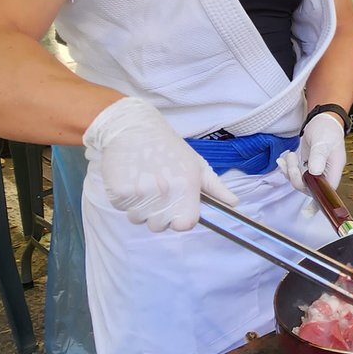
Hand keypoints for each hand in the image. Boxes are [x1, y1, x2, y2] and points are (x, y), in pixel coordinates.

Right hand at [83, 97, 236, 231]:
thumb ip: (215, 187)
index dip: (181, 220)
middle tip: (157, 192)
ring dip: (140, 207)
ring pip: (139, 219)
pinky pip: (122, 209)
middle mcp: (165, 192)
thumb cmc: (167, 146)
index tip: (177, 210)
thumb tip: (234, 203)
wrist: (132, 127)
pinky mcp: (118, 192)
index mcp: (187, 186)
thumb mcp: (196, 163)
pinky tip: (130, 179)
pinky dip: (124, 199)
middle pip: (160, 226)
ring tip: (142, 183)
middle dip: (158, 214)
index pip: (185, 224)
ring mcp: (140, 193)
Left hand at [283, 113, 346, 192]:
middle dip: (297, 177)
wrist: (322, 121)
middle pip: (311, 188)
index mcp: (334, 169)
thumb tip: (314, 172)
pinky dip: (287, 169)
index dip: (316, 195)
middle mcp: (326, 173)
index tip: (306, 195)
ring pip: (301, 182)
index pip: (327, 190)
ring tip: (289, 156)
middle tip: (292, 160)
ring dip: (290, 172)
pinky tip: (282, 161)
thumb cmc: (327, 130)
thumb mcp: (322, 142)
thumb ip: (318, 156)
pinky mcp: (307, 168)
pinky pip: (296, 175)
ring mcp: (316, 172)